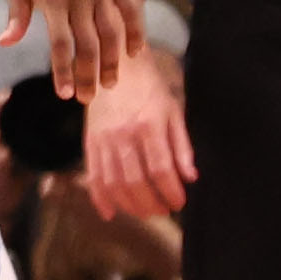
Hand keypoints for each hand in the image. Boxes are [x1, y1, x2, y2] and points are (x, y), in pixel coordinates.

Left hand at [13, 0, 142, 101]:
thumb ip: (17, 15)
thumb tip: (5, 44)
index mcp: (51, 0)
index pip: (61, 45)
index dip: (64, 72)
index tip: (65, 94)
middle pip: (88, 45)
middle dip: (89, 75)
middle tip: (89, 98)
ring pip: (112, 32)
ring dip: (113, 61)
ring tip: (110, 81)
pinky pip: (130, 9)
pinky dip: (134, 32)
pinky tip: (134, 52)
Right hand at [83, 49, 195, 220]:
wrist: (115, 66)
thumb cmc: (149, 88)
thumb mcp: (173, 111)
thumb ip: (182, 146)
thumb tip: (191, 177)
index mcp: (148, 125)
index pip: (160, 169)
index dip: (170, 192)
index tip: (179, 203)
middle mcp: (123, 135)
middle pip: (135, 181)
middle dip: (151, 203)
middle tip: (163, 211)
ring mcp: (103, 139)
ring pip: (113, 183)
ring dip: (129, 205)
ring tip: (144, 212)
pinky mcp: (89, 141)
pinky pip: (93, 175)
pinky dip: (100, 198)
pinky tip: (110, 213)